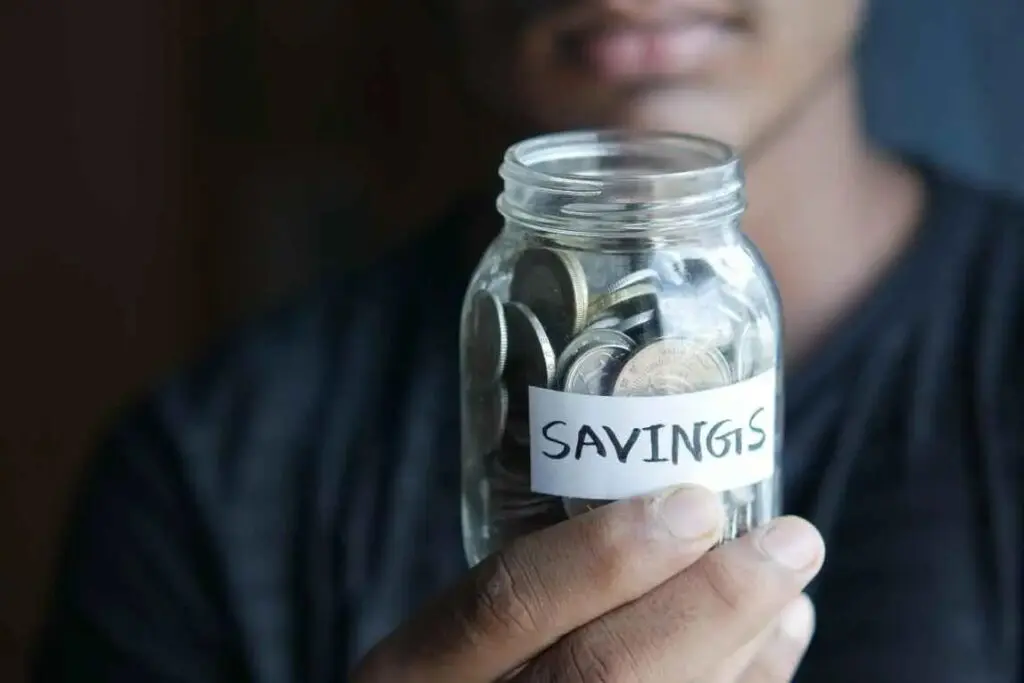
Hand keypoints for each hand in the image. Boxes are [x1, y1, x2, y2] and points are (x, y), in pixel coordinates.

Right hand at [353, 486, 823, 681]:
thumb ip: (519, 582)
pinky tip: (777, 643)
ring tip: (792, 588)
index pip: (504, 604)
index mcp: (418, 668)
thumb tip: (660, 500)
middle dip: (711, 605)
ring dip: (747, 649)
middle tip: (789, 541)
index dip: (602, 555)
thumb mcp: (446, 634)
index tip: (693, 504)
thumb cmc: (459, 676)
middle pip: (604, 673)